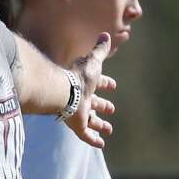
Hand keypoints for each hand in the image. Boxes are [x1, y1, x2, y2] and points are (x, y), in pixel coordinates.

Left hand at [64, 34, 116, 148]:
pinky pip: (86, 135)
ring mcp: (80, 113)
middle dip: (103, 106)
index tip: (113, 85)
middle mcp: (83, 99)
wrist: (64, 92)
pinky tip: (101, 145)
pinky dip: (93, 140)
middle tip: (111, 109)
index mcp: (86, 84)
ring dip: (99, 125)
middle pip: (94, 103)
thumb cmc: (79, 76)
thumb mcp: (93, 61)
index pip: (97, 83)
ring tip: (109, 130)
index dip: (105, 84)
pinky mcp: (77, 126)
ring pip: (90, 120)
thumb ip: (100, 49)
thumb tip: (105, 34)